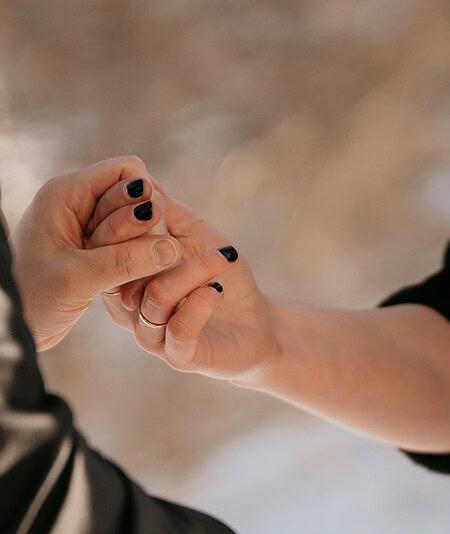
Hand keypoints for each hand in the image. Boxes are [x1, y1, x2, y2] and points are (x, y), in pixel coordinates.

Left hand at [10, 156, 180, 349]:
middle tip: (116, 265)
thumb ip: (126, 261)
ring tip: (117, 282)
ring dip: (138, 253)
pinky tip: (124, 288)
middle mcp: (78, 203)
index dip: (145, 201)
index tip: (141, 239)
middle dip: (141, 232)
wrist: (13, 327)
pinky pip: (130, 248)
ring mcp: (88, 227)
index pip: (128, 171)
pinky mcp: (95, 251)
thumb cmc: (32, 299)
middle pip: (136, 199)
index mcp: (67, 193)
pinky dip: (134, 266)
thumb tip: (172, 249)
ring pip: (137, 227)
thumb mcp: (78, 279)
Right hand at [86, 180, 276, 377]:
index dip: (120, 222)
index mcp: (125, 280)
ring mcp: (153, 336)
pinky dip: (199, 303)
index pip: (104, 251)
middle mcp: (130, 311)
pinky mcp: (180, 356)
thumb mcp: (195, 236)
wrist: (258, 323)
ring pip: (154, 298)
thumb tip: (139, 173)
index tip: (144, 196)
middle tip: (180, 228)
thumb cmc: (222, 276)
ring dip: (190, 272)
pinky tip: (216, 290)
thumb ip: (167, 212)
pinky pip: (178, 328)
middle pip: (119, 274)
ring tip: (219, 259)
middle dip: (149, 244)